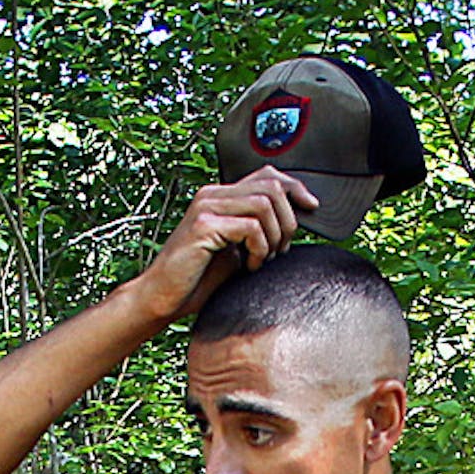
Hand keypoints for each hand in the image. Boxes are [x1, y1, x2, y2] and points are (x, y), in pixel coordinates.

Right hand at [130, 167, 317, 322]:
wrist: (162, 298)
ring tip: (263, 259)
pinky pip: (252, 227)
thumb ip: (257, 231)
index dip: (295, 187)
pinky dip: (259, 248)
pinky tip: (249, 265)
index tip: (312, 207)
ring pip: (265, 203)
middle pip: (271, 186)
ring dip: (274, 235)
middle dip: (288, 219)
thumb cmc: (197, 280)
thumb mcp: (236, 249)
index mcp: (220, 196)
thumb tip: (294, 223)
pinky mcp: (204, 226)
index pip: (267, 175)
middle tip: (280, 250)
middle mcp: (212, 195)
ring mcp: (206, 207)